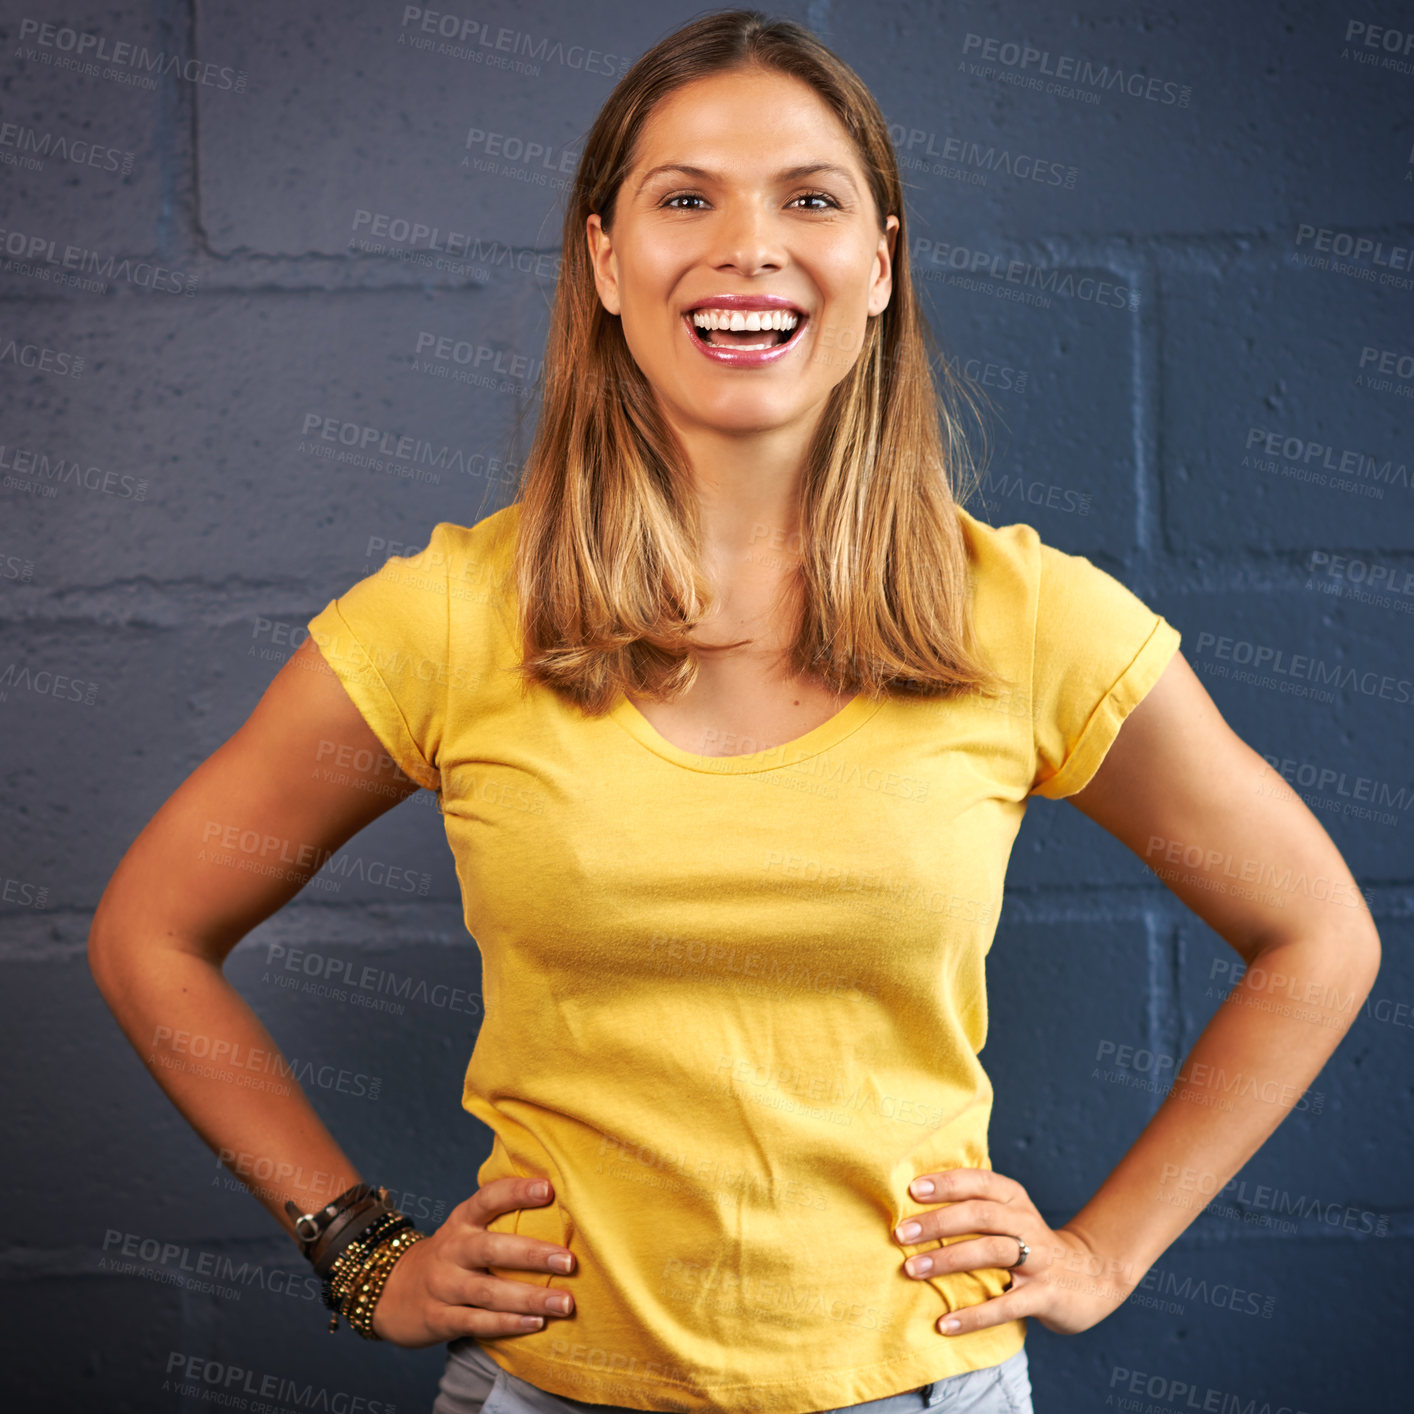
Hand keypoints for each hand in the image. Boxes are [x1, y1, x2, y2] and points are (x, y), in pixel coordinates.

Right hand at [371, 1176, 576, 1346]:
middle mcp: (451, 1250)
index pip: (487, 1199)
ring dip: (529, 1298)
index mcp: (461, 1221)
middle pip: (491, 1249)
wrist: (392, 1291)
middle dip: (532, 1254)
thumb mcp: (465, 1228)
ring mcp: (443, 1286)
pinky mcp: (439, 1319)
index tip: (548, 1189)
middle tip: (569, 1261)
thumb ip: (500, 1217)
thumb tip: (560, 1201)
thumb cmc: (451, 1254)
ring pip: (488, 1292)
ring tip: (565, 1303)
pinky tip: (537, 1324)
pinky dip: (508, 1324)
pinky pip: (477, 1323)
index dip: (516, 1192)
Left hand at [893, 1167, 1138, 1336]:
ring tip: (913, 1269)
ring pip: (991, 1252)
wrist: (1090, 1276)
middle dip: (938, 1222)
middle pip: (980, 1214)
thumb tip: (912, 1205)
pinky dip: (974, 1315)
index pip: (978, 1181)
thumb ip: (973, 1205)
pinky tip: (945, 1324)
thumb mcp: (1008, 1214)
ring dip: (949, 1260)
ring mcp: (1038, 1259)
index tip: (912, 1190)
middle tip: (902, 1233)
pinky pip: (1006, 1305)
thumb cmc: (1029, 1242)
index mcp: (1013, 1197)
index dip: (946, 1183)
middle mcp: (1025, 1222)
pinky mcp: (1044, 1295)